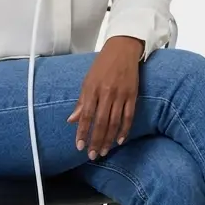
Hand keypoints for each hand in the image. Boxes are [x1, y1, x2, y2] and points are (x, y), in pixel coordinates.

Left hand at [68, 36, 142, 158]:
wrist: (122, 49)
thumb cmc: (102, 65)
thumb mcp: (87, 80)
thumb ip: (81, 101)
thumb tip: (72, 120)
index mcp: (92, 89)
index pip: (86, 115)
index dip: (82, 132)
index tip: (79, 146)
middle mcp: (106, 93)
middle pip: (100, 122)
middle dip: (95, 140)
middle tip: (93, 155)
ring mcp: (120, 94)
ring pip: (114, 122)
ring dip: (108, 139)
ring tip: (104, 151)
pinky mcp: (132, 95)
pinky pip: (129, 116)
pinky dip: (124, 130)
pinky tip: (119, 141)